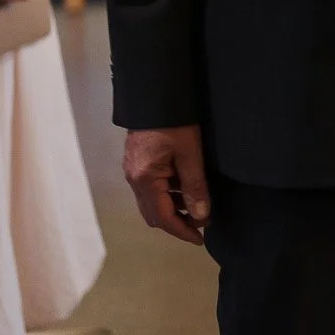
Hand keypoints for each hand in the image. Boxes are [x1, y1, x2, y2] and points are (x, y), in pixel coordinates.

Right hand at [123, 124, 210, 243]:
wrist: (155, 94)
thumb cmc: (175, 122)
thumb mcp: (191, 154)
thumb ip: (195, 187)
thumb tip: (202, 216)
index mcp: (145, 179)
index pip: (163, 218)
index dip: (182, 231)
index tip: (201, 239)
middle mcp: (134, 179)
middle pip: (153, 214)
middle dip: (177, 223)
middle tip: (202, 224)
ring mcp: (132, 171)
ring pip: (152, 202)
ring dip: (173, 209)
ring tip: (198, 206)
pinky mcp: (136, 163)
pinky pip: (151, 189)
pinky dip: (168, 195)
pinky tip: (186, 189)